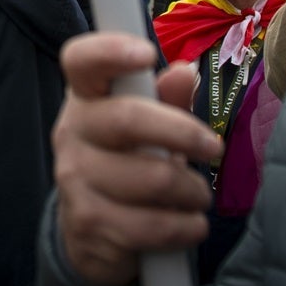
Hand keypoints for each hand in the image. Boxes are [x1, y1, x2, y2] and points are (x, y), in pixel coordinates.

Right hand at [51, 33, 220, 285]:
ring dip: (192, 191)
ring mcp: (75, 178)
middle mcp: (72, 132)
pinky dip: (186, 227)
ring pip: (153, 178)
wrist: (90, 234)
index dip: (109, 51)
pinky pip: (153, 225)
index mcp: (86, 97)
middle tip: (213, 148)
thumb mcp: (147, 128)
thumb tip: (185, 72)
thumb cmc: (127, 164)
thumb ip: (166, 99)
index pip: (81, 60)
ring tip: (197, 195)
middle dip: (184, 133)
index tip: (147, 54)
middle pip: (128, 119)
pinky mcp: (89, 222)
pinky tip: (189, 225)